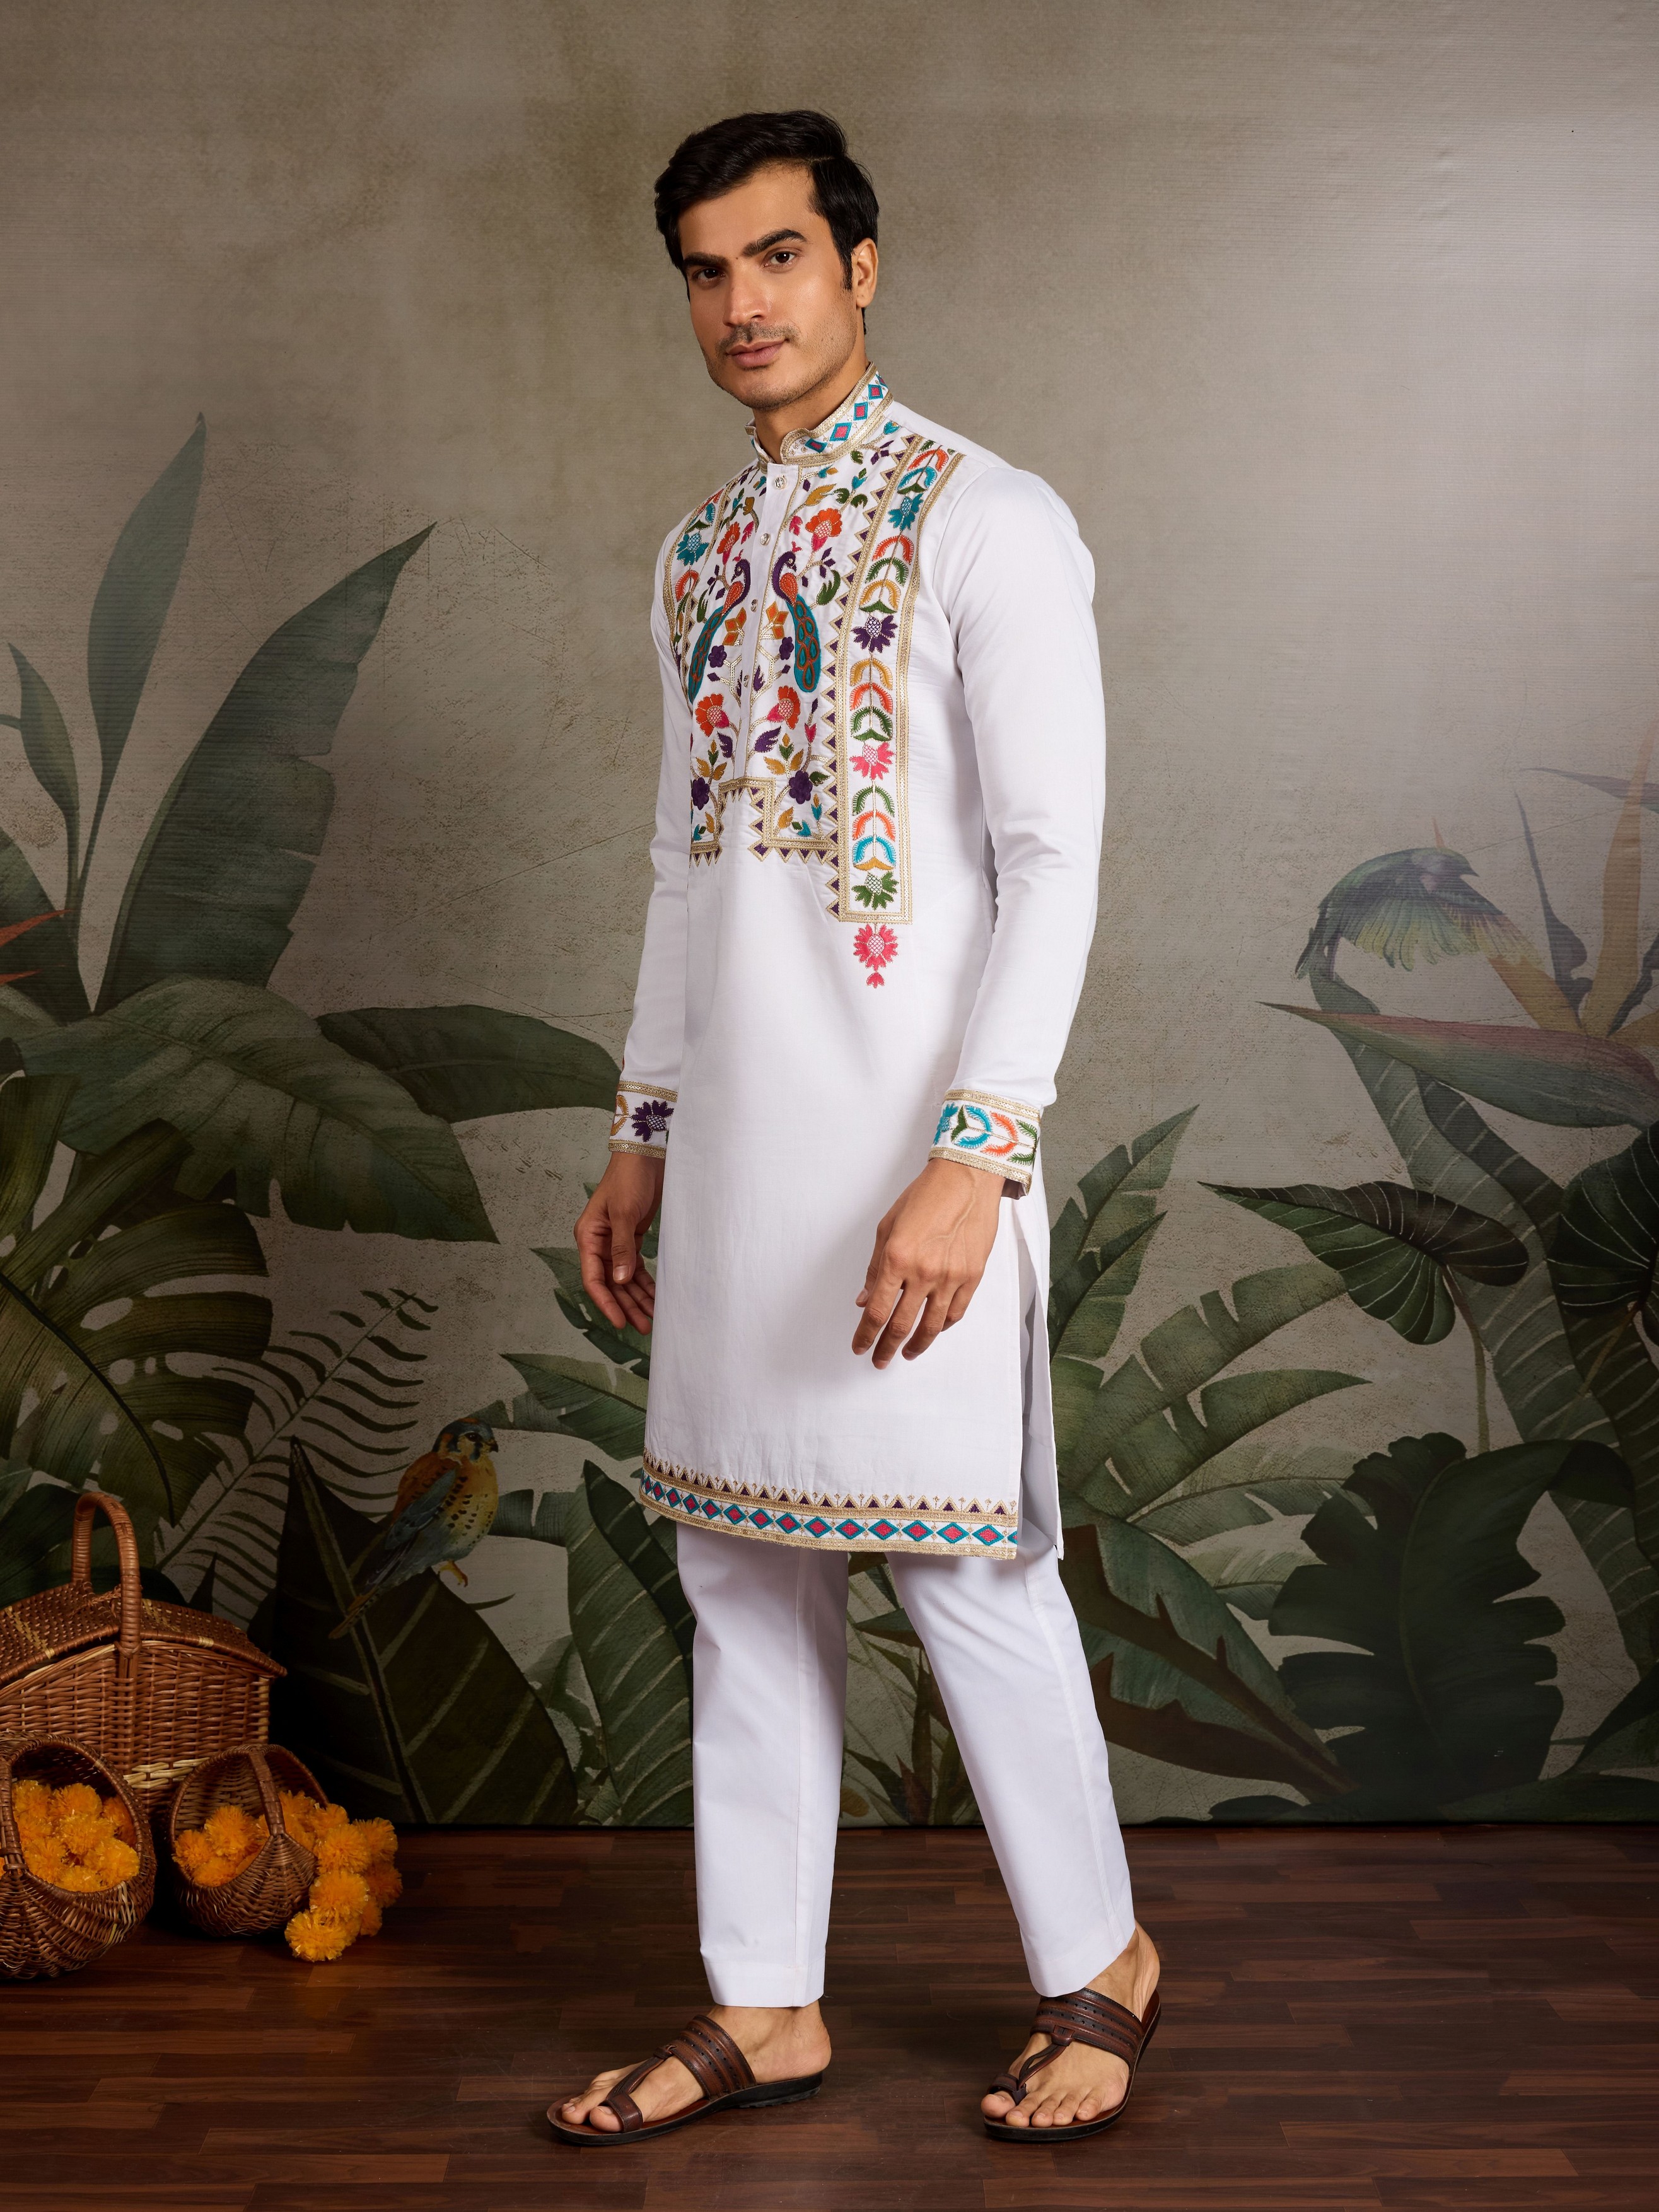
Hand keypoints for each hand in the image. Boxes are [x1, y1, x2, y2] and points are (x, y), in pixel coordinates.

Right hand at [576, 1153, 664, 1332]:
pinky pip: (636, 1267)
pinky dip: (645, 1283)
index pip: (594, 1279)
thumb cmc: (628, 1180)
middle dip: (626, 1305)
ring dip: (637, 1298)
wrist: (645, 1157)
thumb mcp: (625, 1213)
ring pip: (624, 1279)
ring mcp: (615, 1242)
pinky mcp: (632, 1238)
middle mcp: (599, 1243)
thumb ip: (623, 1247)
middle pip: (611, 1284)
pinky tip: (655, 1297)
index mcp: (589, 1237)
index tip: (620, 1321)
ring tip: (652, 1319)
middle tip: (643, 1326)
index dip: (606, 1302)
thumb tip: (620, 1281)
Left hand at [852, 1158, 1005, 1368]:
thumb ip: (875, 1268)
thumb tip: (864, 1299)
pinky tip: (932, 1331)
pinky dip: (941, 1327)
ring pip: (930, 1326)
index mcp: (897, 1259)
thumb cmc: (925, 1197)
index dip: (866, 1335)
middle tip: (879, 1360)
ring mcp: (951, 1277)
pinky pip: (955, 1313)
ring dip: (915, 1345)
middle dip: (886, 1348)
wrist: (966, 1179)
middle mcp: (923, 1273)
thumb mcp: (887, 1227)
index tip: (860, 1347)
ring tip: (906, 1354)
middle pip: (901, 1325)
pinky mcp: (972, 1276)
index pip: (877, 1311)